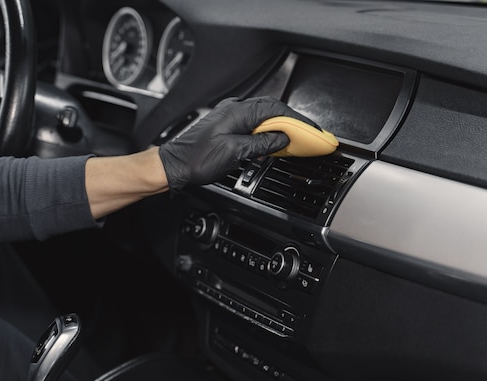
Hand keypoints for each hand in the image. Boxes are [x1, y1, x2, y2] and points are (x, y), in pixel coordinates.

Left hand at [158, 96, 318, 192]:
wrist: (174, 165)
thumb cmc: (197, 159)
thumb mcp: (235, 153)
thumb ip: (261, 144)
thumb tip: (282, 139)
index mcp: (238, 112)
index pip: (276, 109)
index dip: (298, 120)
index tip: (312, 129)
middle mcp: (234, 110)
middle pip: (271, 110)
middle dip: (292, 121)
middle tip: (309, 134)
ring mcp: (229, 117)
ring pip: (263, 117)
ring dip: (280, 126)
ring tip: (296, 138)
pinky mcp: (226, 126)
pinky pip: (253, 124)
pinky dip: (267, 131)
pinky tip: (273, 141)